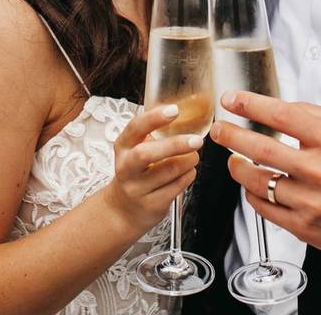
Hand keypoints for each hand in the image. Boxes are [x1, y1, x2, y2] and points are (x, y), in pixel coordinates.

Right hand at [105, 104, 202, 233]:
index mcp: (123, 147)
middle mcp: (126, 167)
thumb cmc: (136, 172)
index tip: (174, 110)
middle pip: (147, 154)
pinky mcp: (151, 205)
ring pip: (168, 171)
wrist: (123, 210)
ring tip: (194, 156)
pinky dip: (188, 176)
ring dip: (188, 161)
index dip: (154, 118)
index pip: (135, 128)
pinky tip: (188, 171)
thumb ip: (153, 133)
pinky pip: (176, 187)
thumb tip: (184, 112)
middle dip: (175, 145)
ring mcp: (137, 188)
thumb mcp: (134, 150)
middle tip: (197, 140)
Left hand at [209, 92, 320, 259]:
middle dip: (232, 136)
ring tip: (233, 158)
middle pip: (263, 149)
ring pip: (258, 181)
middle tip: (218, 129)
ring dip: (238, 167)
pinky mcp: (303, 226)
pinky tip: (251, 183)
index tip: (230, 99)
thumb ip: (312, 114)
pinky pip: (263, 206)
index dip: (251, 105)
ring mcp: (312, 202)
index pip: (283, 116)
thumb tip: (274, 106)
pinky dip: (251, 192)